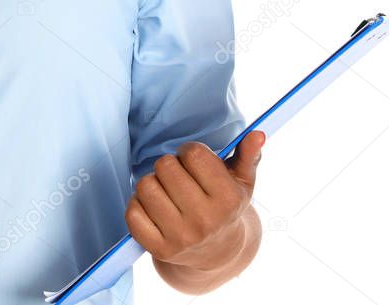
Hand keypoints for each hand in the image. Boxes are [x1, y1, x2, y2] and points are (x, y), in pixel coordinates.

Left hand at [124, 130, 263, 271]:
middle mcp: (205, 221)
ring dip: (153, 183)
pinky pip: (132, 212)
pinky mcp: (158, 249)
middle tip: (180, 178)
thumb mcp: (242, 181)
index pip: (193, 154)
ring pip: (145, 185)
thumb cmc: (226, 207)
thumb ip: (248, 154)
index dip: (189, 151)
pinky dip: (138, 205)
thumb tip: (257, 134)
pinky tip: (154, 209)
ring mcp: (180, 238)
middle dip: (170, 165)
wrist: (217, 253)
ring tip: (167, 192)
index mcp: (228, 201)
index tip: (194, 162)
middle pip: (165, 166)